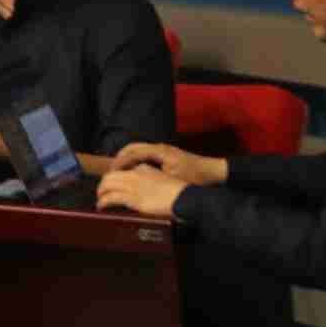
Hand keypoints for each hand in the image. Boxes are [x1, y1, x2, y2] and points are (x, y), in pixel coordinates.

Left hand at [97, 164, 190, 218]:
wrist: (185, 197)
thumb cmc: (179, 191)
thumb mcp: (163, 178)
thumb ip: (152, 177)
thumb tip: (144, 182)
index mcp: (143, 169)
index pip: (121, 171)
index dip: (113, 179)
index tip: (111, 185)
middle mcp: (135, 175)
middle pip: (109, 176)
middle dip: (102, 185)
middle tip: (101, 192)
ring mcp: (133, 186)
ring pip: (107, 185)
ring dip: (100, 193)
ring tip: (99, 200)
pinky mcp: (133, 199)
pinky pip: (111, 198)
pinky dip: (103, 201)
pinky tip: (101, 205)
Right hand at [110, 141, 225, 187]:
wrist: (214, 171)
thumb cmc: (196, 177)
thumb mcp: (175, 179)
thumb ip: (155, 176)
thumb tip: (137, 179)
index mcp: (159, 151)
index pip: (133, 153)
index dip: (121, 161)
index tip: (111, 171)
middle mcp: (159, 147)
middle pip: (132, 147)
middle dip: (120, 157)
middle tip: (111, 169)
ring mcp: (162, 149)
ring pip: (138, 149)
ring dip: (127, 157)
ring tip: (119, 170)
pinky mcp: (166, 154)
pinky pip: (145, 153)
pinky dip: (135, 159)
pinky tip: (135, 169)